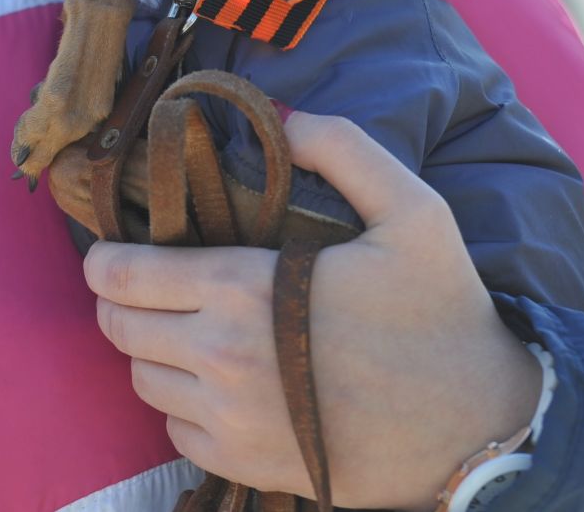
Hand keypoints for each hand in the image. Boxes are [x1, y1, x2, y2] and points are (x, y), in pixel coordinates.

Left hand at [83, 111, 540, 511]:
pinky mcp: (245, 464)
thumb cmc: (442, 312)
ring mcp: (229, 420)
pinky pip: (175, 434)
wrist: (478, 425)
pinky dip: (183, 408)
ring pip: (142, 383)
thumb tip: (283, 118)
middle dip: (120, 303)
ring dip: (154, 354)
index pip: (125, 277)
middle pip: (119, 330)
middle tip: (145, 287)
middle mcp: (221, 358)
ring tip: (188, 331)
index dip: (105, 262)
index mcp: (246, 288)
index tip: (108, 254)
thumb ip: (343, 149)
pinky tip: (221, 385)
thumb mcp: (412, 209)